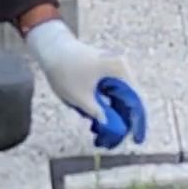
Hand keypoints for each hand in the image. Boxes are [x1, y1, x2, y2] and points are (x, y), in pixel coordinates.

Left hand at [23, 19, 146, 149]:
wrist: (50, 47)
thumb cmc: (65, 70)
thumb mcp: (81, 98)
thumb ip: (98, 114)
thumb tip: (111, 127)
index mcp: (119, 71)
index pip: (136, 101)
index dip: (137, 122)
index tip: (135, 140)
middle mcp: (120, 68)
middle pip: (128, 100)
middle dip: (122, 122)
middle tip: (113, 141)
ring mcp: (112, 68)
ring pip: (119, 97)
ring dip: (113, 115)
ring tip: (102, 134)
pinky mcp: (103, 71)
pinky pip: (110, 92)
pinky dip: (106, 106)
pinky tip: (96, 120)